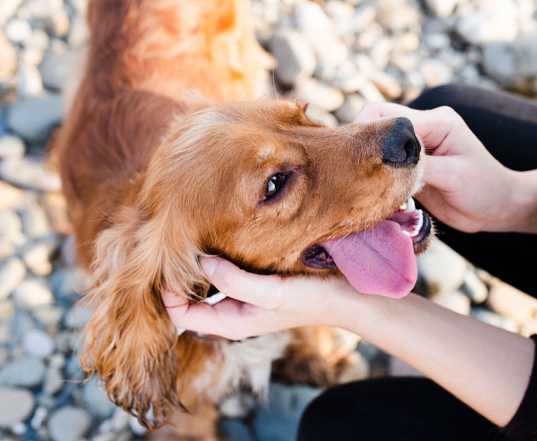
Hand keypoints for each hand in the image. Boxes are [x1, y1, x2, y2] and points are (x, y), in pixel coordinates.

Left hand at [163, 257, 357, 339]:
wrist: (345, 296)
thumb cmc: (310, 299)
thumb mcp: (271, 293)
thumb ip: (234, 282)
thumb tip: (202, 262)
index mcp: (230, 323)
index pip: (180, 315)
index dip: (167, 293)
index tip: (166, 262)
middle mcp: (232, 310)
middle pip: (188, 298)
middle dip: (176, 277)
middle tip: (170, 245)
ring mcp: (243, 295)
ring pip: (205, 282)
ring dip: (196, 264)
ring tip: (190, 238)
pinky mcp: (255, 280)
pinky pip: (224, 270)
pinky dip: (216, 258)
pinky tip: (218, 238)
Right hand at [356, 102, 520, 232]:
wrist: (498, 208)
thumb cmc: (485, 190)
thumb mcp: (454, 176)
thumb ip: (420, 165)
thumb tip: (386, 161)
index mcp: (437, 120)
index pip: (389, 115)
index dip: (369, 133)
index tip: (355, 158)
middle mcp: (424, 126)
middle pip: (377, 120)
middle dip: (362, 141)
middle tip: (351, 169)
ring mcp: (416, 144)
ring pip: (377, 140)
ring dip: (366, 156)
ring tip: (357, 179)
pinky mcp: (411, 163)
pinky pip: (383, 160)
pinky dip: (374, 170)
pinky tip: (370, 186)